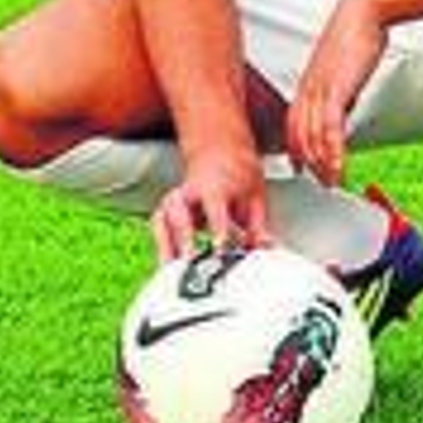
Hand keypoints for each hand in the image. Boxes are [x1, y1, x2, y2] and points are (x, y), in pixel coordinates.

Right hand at [151, 140, 269, 261]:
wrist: (219, 150)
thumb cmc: (237, 171)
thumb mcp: (254, 194)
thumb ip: (257, 225)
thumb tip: (263, 249)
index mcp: (215, 187)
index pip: (215, 209)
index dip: (217, 230)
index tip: (220, 249)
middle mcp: (190, 192)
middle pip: (181, 215)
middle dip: (184, 239)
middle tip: (190, 263)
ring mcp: (176, 199)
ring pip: (162, 221)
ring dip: (166, 246)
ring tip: (173, 272)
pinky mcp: (167, 209)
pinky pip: (159, 228)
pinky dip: (162, 247)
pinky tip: (168, 265)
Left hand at [286, 0, 388, 187]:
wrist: (363, 11)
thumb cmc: (355, 33)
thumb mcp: (342, 68)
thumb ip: (339, 90)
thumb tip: (343, 107)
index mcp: (308, 83)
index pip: (293, 124)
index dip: (295, 148)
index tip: (300, 166)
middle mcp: (308, 89)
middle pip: (298, 135)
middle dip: (308, 163)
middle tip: (319, 181)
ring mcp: (319, 90)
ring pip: (312, 136)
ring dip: (321, 163)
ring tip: (331, 180)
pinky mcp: (336, 89)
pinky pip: (330, 128)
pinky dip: (334, 151)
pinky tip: (339, 165)